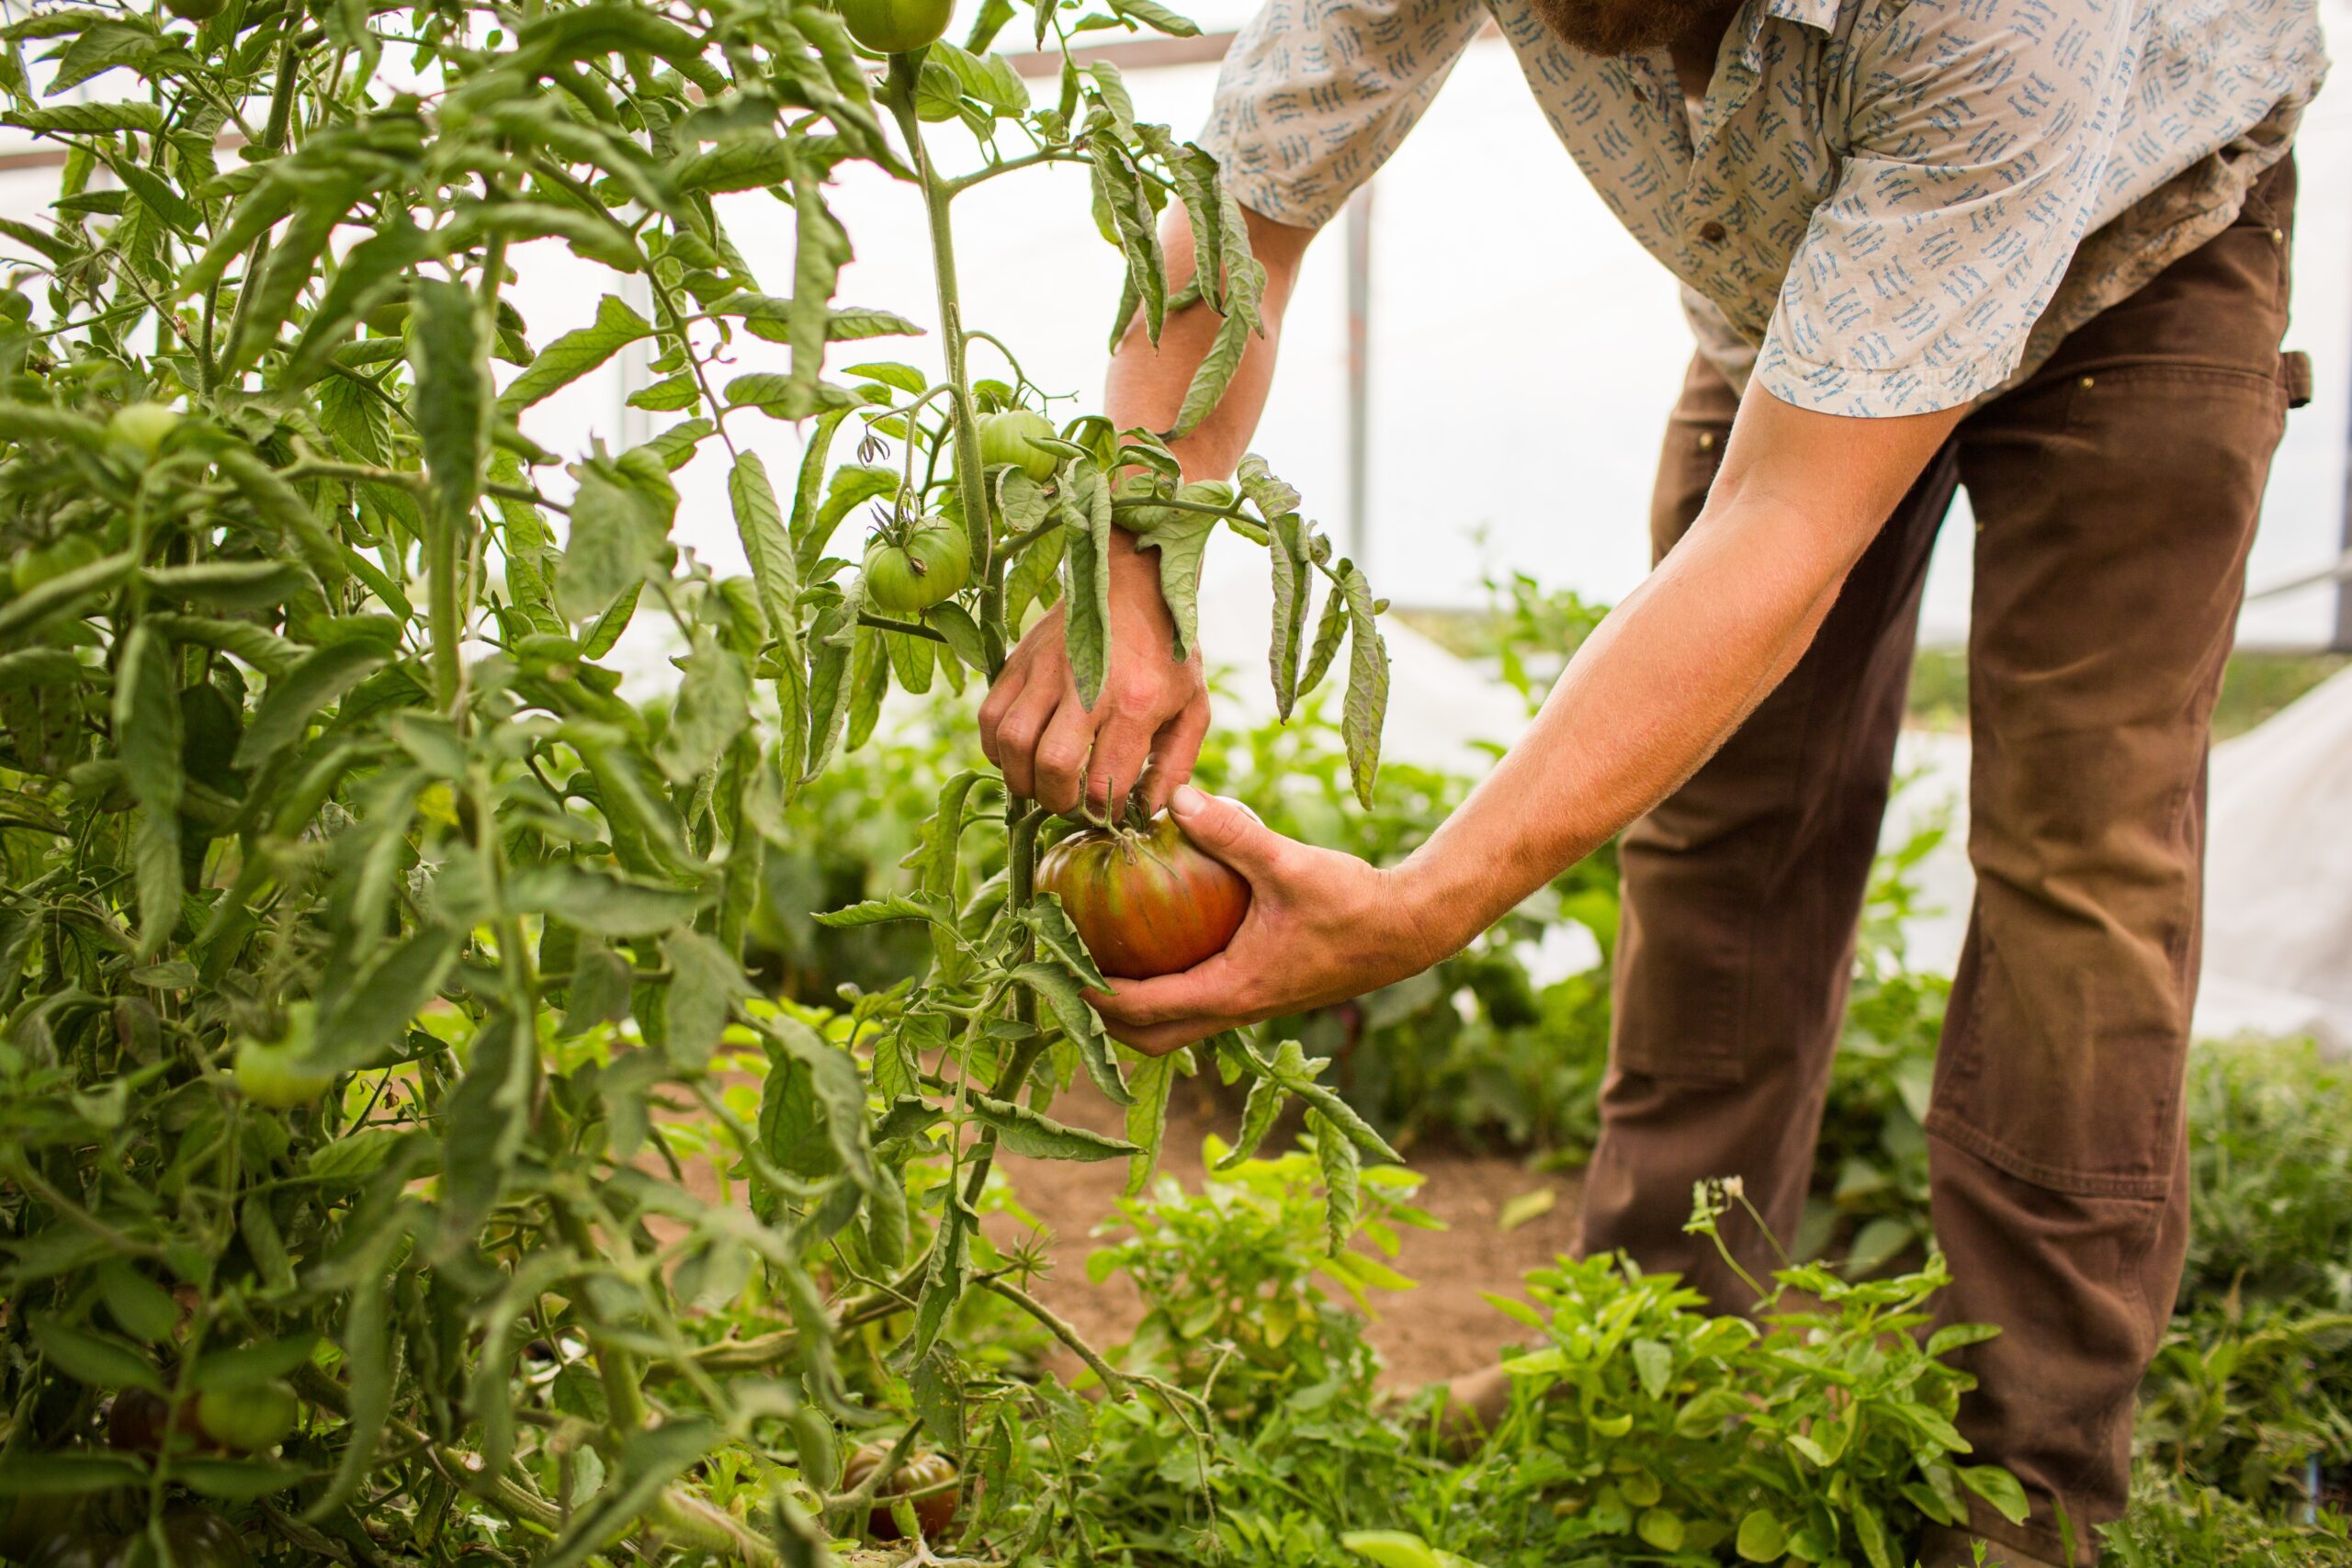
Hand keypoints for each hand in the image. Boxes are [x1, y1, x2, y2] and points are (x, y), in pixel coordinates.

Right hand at [979, 530, 1208, 817]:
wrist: (1134, 580)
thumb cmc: (1168, 650)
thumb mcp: (1193, 707)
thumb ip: (1176, 764)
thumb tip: (1151, 810)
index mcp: (1136, 704)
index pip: (1106, 782)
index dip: (1104, 812)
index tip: (1108, 811)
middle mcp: (1086, 686)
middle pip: (1051, 766)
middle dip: (1057, 801)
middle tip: (1069, 802)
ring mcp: (1046, 670)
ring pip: (1010, 742)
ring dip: (1021, 777)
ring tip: (1041, 783)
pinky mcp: (1019, 660)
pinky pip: (988, 716)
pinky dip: (996, 748)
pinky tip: (1018, 754)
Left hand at [1090, 786, 1444, 1055]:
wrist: (1408, 930)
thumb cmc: (1353, 903)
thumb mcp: (1289, 862)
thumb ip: (1232, 832)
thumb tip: (1172, 797)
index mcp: (1231, 990)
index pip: (1141, 1010)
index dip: (1089, 994)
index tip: (1051, 965)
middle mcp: (1233, 1009)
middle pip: (1148, 1039)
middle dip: (1100, 1018)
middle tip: (1063, 972)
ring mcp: (1247, 1006)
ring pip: (1172, 1029)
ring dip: (1131, 1010)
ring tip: (1096, 961)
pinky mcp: (1258, 992)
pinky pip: (1196, 1005)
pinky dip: (1164, 988)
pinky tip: (1154, 940)